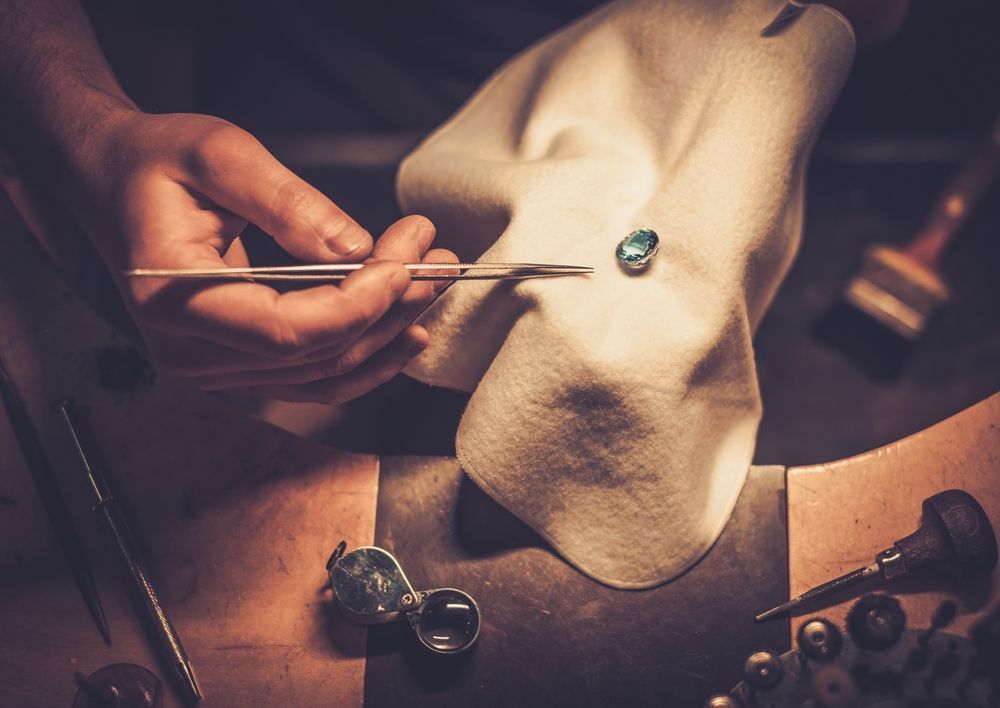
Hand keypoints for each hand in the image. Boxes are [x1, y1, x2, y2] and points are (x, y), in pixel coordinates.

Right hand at [75, 111, 454, 402]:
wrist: (113, 184)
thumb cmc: (156, 163)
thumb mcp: (218, 154)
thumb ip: (286, 202)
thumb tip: (354, 248)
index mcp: (174, 299)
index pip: (286, 331)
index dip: (359, 304)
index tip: (407, 261)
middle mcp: (190, 351)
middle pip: (315, 356)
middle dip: (388, 309)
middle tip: (438, 260)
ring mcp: (213, 367)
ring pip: (323, 375)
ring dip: (387, 335)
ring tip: (434, 288)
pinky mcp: (237, 365)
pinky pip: (313, 380)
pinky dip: (364, 359)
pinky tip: (405, 333)